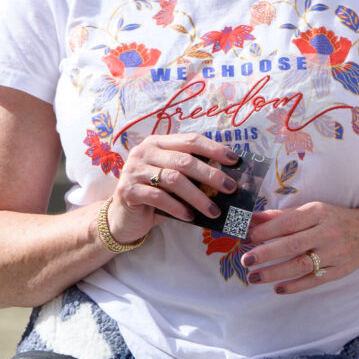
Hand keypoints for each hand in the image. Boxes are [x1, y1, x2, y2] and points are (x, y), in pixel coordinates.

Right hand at [102, 130, 241, 245]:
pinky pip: (158, 197)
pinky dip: (177, 208)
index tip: (235, 160)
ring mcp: (134, 170)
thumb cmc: (155, 197)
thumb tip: (226, 179)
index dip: (214, 149)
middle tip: (230, 189)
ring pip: (173, 179)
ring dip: (198, 196)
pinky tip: (190, 217)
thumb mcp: (174, 182)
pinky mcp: (128, 190)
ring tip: (214, 211)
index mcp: (158, 143)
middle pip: (184, 160)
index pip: (190, 140)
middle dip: (211, 175)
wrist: (124, 218)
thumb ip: (192, 175)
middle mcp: (144, 151)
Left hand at [241, 199, 358, 292]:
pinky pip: (315, 280)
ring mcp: (335, 254)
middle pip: (293, 245)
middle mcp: (328, 233)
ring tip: (254, 277)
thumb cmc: (333, 220)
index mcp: (318, 213)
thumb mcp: (311, 211)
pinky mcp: (340, 271)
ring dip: (275, 273)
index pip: (288, 223)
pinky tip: (278, 289)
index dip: (265, 231)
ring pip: (302, 265)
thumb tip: (252, 219)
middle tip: (246, 260)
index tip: (246, 238)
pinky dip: (296, 286)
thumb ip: (281, 216)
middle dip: (266, 253)